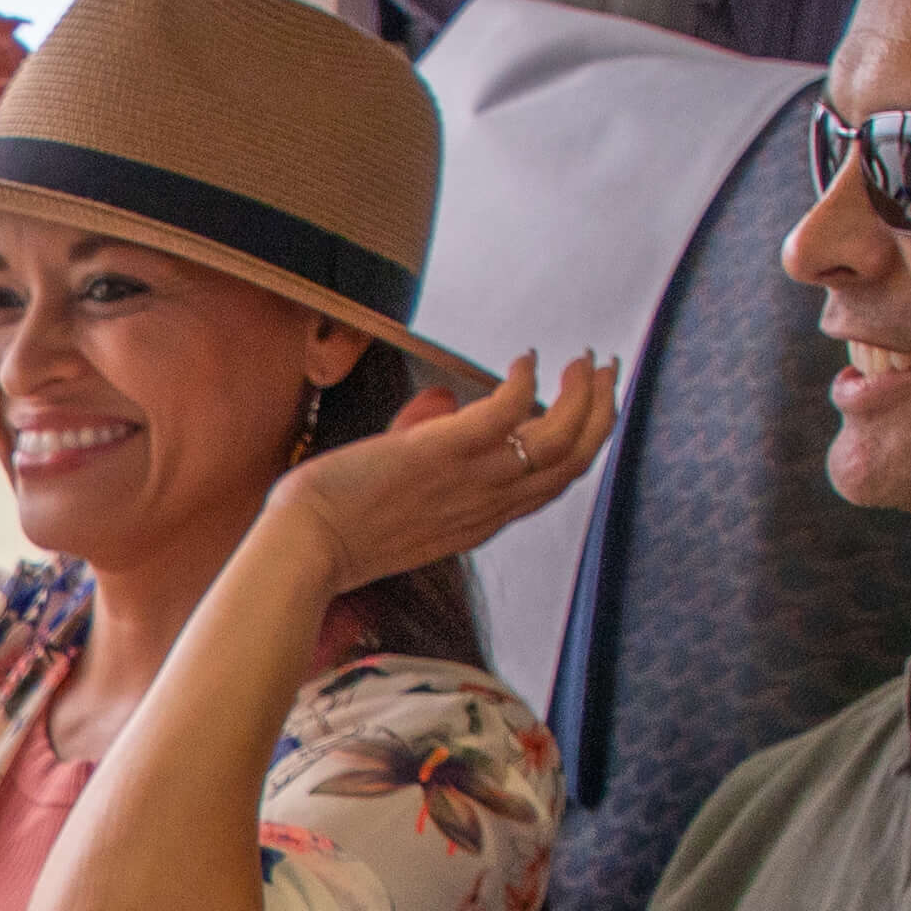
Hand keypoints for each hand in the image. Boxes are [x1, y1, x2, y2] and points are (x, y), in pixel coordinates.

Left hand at [270, 347, 621, 592]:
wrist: (304, 551)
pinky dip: (526, 382)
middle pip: (574, 460)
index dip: (582, 443)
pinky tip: (525, 359)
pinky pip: (507, 412)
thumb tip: (440, 410)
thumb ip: (433, 468)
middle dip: (601, 412)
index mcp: (482, 521)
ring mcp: (470, 481)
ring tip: (586, 361)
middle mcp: (489, 505)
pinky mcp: (442, 453)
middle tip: (606, 372)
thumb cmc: (338, 530)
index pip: (554, 484)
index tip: (590, 408)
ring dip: (583, 394)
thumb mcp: (405, 509)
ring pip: (559, 439)